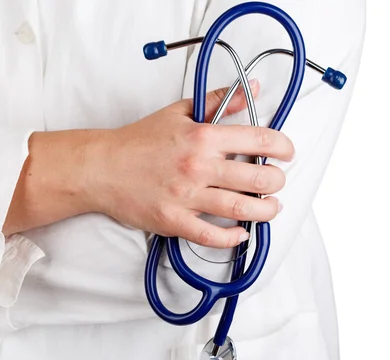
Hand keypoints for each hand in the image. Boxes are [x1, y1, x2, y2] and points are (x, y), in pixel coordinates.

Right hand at [88, 81, 293, 247]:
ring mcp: (186, 196)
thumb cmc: (140, 140)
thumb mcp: (180, 112)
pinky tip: (242, 233)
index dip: (282, 147)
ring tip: (271, 208)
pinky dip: (232, 238)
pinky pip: (211, 235)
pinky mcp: (174, 221)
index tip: (288, 153)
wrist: (100, 167)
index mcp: (203, 137)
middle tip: (278, 182)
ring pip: (241, 209)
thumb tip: (252, 89)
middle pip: (257, 178)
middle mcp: (199, 166)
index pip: (258, 139)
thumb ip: (220, 101)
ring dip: (265, 211)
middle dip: (277, 182)